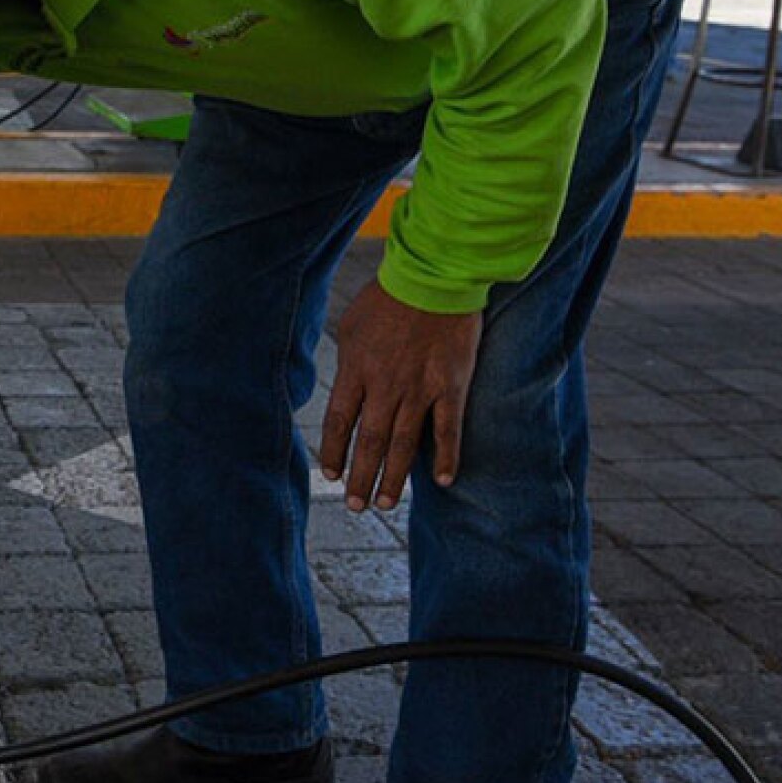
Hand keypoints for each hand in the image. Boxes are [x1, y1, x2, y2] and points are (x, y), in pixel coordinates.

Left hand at [318, 282, 482, 512]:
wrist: (434, 276)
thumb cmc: (388, 297)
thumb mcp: (352, 325)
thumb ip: (348, 361)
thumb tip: (341, 388)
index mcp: (357, 370)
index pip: (340, 422)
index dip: (334, 452)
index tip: (331, 474)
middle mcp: (386, 386)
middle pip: (370, 442)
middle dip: (361, 477)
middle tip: (356, 505)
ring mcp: (420, 389)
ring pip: (404, 444)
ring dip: (394, 478)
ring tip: (386, 503)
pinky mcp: (451, 386)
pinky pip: (448, 430)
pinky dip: (447, 457)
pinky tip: (443, 482)